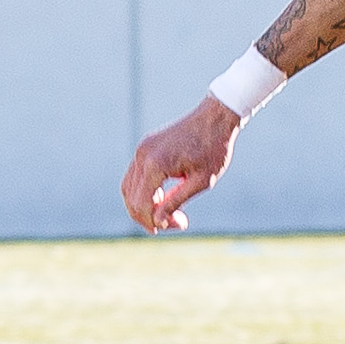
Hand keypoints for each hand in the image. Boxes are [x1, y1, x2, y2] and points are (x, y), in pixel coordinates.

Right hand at [122, 96, 241, 232]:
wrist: (215, 118)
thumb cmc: (213, 149)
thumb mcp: (201, 182)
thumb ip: (176, 202)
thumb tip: (158, 222)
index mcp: (155, 164)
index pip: (142, 204)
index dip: (156, 222)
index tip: (179, 225)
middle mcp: (142, 156)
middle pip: (131, 198)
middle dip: (148, 216)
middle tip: (173, 223)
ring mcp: (141, 149)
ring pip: (128, 187)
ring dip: (144, 205)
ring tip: (168, 213)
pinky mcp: (144, 147)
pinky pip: (135, 175)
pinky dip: (144, 191)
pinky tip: (163, 198)